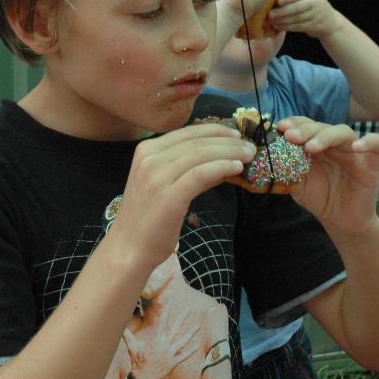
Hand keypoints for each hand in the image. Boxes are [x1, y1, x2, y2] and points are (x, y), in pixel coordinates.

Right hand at [108, 124, 255, 270]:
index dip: (216, 131)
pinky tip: (236, 168)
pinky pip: (201, 174)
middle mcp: (149, 158)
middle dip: (228, 141)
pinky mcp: (168, 196)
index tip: (236, 135)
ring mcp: (157, 176)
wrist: (129, 248)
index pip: (187, 132)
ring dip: (230, 152)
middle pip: (197, 141)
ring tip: (249, 156)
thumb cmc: (148, 218)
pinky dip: (222, 167)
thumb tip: (223, 160)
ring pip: (201, 154)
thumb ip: (188, 169)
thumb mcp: (164, 184)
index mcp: (146, 150)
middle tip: (250, 146)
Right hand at [123, 305, 198, 378]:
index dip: (166, 312)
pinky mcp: (174, 363)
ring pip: (183, 342)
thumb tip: (120, 328)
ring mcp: (170, 355)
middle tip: (188, 310)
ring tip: (198, 326)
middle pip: (175, 329)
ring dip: (191, 334)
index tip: (169, 302)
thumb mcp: (133, 349)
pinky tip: (197, 345)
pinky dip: (191, 351)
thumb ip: (128, 337)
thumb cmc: (138, 363)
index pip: (161, 323)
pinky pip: (184, 356)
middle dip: (182, 319)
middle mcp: (164, 346)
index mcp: (155, 341)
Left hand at [269, 0, 338, 37]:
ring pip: (297, 18)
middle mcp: (315, 1)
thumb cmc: (309, 4)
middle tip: (270, 14)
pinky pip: (298, 27)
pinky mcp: (314, 26)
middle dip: (282, 12)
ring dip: (282, 21)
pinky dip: (287, 27)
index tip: (278, 1)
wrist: (329, 20)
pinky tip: (278, 27)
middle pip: (297, 7)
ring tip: (271, 22)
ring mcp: (316, 14)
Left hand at [278, 116, 378, 236]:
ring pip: (344, 132)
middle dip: (305, 129)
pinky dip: (369, 141)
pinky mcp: (372, 162)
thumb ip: (285, 169)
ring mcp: (354, 151)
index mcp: (316, 145)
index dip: (295, 123)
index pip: (306, 125)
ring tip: (312, 147)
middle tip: (291, 137)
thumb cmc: (320, 199)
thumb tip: (266, 158)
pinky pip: (378, 144)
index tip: (281, 128)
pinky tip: (357, 147)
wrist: (341, 222)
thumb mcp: (298, 184)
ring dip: (327, 136)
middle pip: (322, 127)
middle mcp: (335, 144)